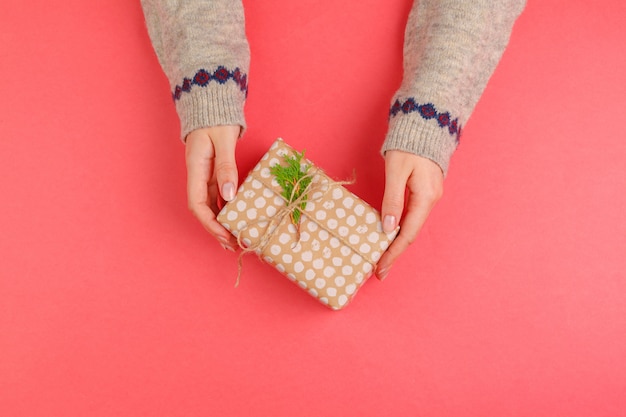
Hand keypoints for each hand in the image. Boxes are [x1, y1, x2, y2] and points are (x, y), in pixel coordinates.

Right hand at [185, 125, 239, 250]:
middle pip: (203, 209)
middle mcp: (198, 175)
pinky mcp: (213, 172)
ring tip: (235, 238)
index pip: (197, 204)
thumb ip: (226, 166)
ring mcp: (205, 174)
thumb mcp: (223, 140)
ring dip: (221, 222)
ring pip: (210, 205)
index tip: (224, 235)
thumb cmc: (217, 119)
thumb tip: (229, 194)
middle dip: (216, 229)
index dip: (209, 223)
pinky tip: (235, 219)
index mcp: (196, 168)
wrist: (212, 102)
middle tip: (233, 245)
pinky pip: (217, 196)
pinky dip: (225, 209)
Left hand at [376, 150, 443, 280]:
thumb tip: (387, 228)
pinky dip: (401, 229)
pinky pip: (413, 216)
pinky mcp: (426, 190)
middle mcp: (431, 200)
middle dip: (394, 253)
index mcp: (425, 197)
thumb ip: (392, 199)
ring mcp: (430, 196)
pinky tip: (391, 236)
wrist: (425, 123)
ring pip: (412, 226)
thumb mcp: (396, 171)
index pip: (407, 234)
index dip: (393, 252)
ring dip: (397, 243)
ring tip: (382, 257)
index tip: (380, 268)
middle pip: (410, 233)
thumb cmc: (408, 145)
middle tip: (379, 270)